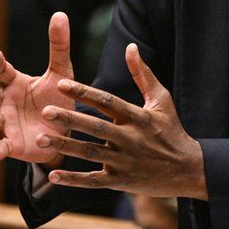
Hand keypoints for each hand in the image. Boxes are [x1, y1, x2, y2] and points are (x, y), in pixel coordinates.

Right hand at [0, 12, 76, 165]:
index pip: (2, 71)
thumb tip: (60, 14)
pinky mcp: (12, 144)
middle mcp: (5, 102)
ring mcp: (6, 123)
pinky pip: (2, 146)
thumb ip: (58, 45)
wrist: (63, 130)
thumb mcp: (61, 71)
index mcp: (15, 83)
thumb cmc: (57, 97)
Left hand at [39, 44, 206, 199]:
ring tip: (40, 139)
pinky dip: (73, 180)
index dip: (84, 93)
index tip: (61, 84)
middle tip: (46, 111)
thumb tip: (130, 46)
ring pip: (90, 153)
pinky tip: (52, 176)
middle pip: (95, 127)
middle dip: (70, 119)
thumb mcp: (161, 99)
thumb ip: (142, 73)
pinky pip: (93, 181)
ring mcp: (125, 162)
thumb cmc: (171, 129)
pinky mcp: (121, 182)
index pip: (107, 102)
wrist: (187, 169)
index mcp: (138, 117)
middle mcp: (130, 139)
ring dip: (65, 147)